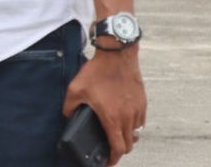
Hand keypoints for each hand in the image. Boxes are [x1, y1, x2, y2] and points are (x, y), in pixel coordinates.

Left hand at [64, 45, 145, 163]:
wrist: (117, 54)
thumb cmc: (97, 71)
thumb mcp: (75, 89)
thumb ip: (69, 106)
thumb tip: (67, 116)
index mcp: (112, 118)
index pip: (118, 148)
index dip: (112, 159)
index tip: (106, 162)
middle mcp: (128, 117)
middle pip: (129, 144)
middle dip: (120, 150)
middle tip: (110, 149)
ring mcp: (137, 109)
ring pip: (136, 133)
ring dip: (127, 137)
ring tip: (116, 134)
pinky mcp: (142, 102)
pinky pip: (140, 121)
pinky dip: (133, 125)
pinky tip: (123, 118)